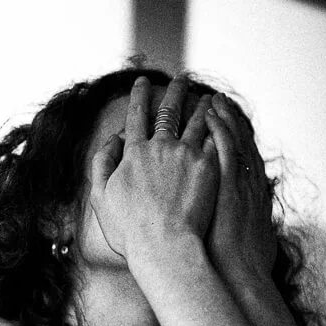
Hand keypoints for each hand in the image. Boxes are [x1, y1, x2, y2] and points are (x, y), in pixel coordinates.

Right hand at [89, 76, 218, 261]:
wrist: (163, 246)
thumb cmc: (129, 230)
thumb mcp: (101, 197)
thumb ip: (102, 164)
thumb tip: (113, 139)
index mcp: (134, 153)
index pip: (136, 116)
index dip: (139, 96)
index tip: (143, 82)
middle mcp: (160, 147)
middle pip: (168, 112)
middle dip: (174, 92)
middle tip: (181, 79)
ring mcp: (186, 156)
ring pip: (196, 121)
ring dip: (202, 106)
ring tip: (209, 97)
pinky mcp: (208, 168)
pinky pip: (214, 140)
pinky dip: (217, 127)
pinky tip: (224, 123)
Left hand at [204, 94, 276, 282]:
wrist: (240, 281)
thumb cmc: (237, 271)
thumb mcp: (246, 245)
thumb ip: (241, 228)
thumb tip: (241, 225)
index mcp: (253, 200)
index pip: (242, 162)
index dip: (233, 142)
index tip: (224, 127)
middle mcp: (251, 188)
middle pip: (241, 146)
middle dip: (230, 123)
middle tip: (217, 102)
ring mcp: (243, 187)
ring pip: (235, 144)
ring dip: (225, 119)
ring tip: (212, 100)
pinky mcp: (232, 189)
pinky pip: (226, 152)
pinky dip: (221, 130)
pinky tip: (211, 115)